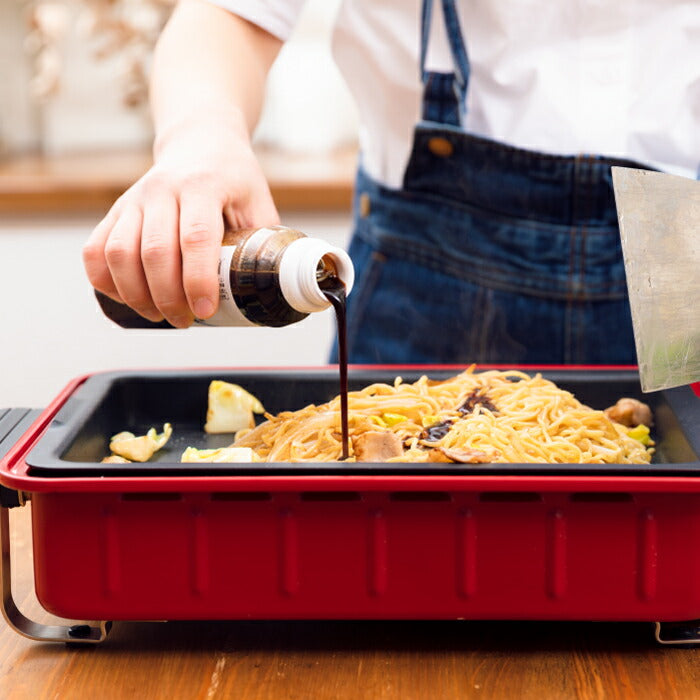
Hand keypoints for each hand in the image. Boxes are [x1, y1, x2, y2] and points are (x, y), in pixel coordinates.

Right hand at [83, 114, 278, 326]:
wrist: (201, 143)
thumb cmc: (235, 182)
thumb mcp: (259, 204)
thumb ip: (264, 243)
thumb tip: (272, 291)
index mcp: (204, 186)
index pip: (196, 237)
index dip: (198, 280)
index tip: (205, 311)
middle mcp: (163, 189)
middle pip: (154, 251)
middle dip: (168, 298)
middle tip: (185, 321)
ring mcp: (134, 198)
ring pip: (118, 253)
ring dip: (137, 295)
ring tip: (160, 316)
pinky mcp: (116, 210)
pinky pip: (95, 250)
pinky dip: (105, 281)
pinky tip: (128, 298)